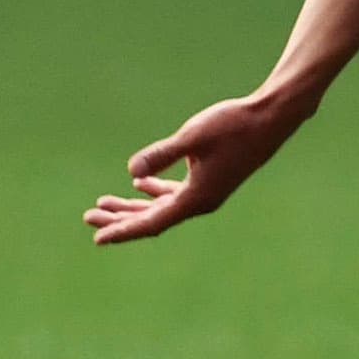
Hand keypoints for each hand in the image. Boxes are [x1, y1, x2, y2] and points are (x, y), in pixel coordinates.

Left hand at [85, 87, 317, 245]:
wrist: (270, 120)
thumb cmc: (233, 125)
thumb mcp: (193, 137)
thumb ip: (162, 155)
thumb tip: (132, 173)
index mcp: (196, 199)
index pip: (152, 223)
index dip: (123, 230)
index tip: (98, 238)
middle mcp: (199, 202)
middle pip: (152, 218)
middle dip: (120, 219)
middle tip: (88, 217)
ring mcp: (205, 192)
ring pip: (161, 206)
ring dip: (133, 205)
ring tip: (102, 203)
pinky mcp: (209, 179)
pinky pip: (174, 193)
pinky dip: (155, 192)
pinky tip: (138, 185)